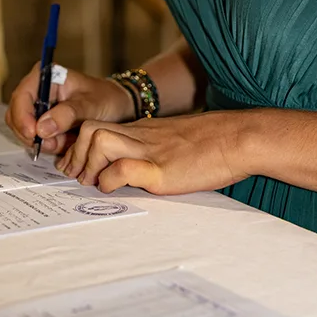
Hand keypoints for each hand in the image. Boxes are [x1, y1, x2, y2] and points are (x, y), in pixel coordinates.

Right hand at [5, 65, 135, 154]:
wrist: (118, 107)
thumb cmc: (106, 99)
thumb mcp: (90, 105)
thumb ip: (67, 115)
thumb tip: (41, 128)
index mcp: (46, 76)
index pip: (21, 97)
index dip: (22, 118)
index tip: (34, 135)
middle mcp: (38, 90)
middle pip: (17, 116)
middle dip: (34, 134)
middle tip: (55, 143)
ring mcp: (39, 107)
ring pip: (26, 131)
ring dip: (45, 142)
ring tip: (68, 141)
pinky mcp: (43, 122)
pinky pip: (37, 139)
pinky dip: (51, 145)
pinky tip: (68, 142)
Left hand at [55, 110, 252, 194]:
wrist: (239, 137)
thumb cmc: (215, 142)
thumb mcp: (176, 139)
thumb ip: (155, 148)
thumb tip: (139, 167)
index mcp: (142, 130)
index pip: (96, 127)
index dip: (81, 148)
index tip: (81, 168)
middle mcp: (140, 136)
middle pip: (88, 129)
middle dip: (77, 156)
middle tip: (82, 177)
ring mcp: (149, 151)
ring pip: (98, 141)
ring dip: (89, 166)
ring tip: (96, 183)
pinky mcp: (160, 169)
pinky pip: (122, 169)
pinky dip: (110, 181)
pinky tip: (117, 190)